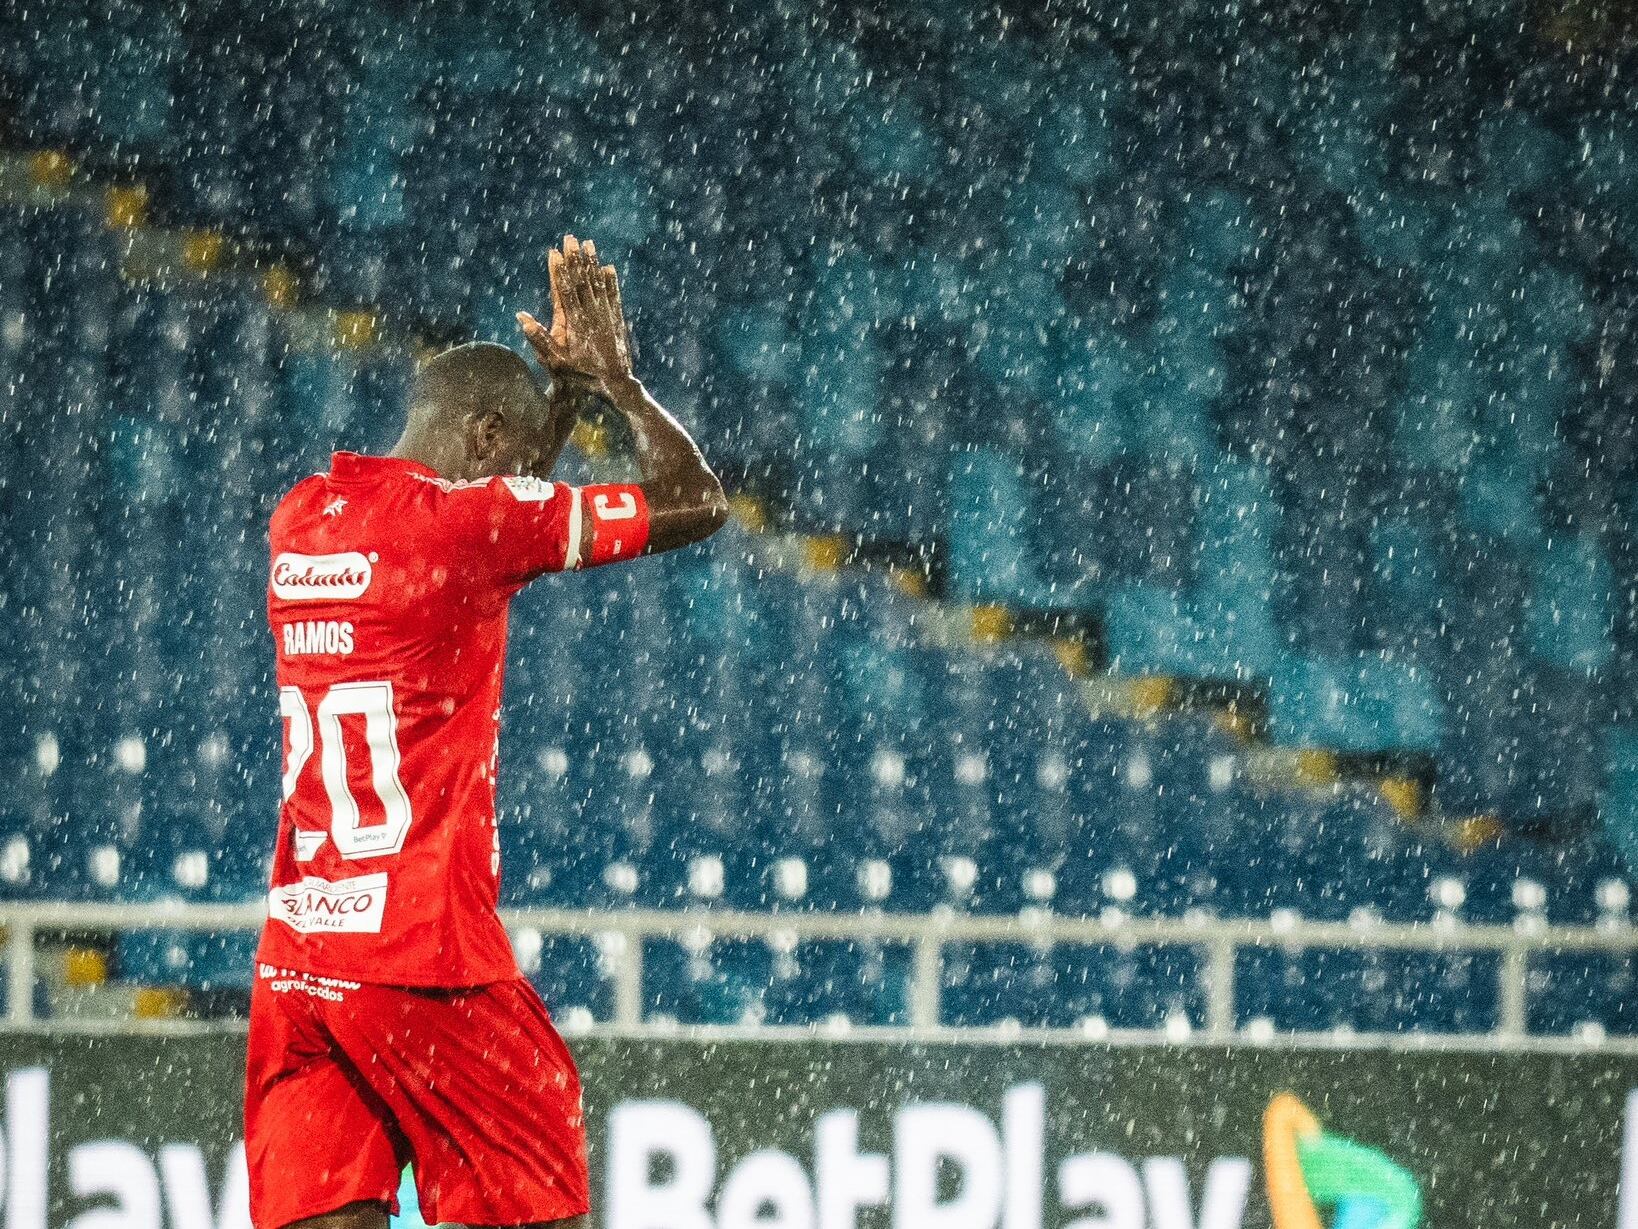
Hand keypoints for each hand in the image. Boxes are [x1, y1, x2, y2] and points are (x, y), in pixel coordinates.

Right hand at [516, 234, 634, 389]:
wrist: (614, 385)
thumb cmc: (581, 375)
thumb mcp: (555, 362)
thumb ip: (539, 339)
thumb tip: (521, 317)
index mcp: (575, 323)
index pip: (565, 291)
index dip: (559, 271)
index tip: (555, 252)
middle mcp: (591, 316)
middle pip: (581, 282)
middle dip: (576, 259)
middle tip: (571, 238)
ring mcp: (606, 317)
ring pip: (598, 285)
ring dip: (592, 264)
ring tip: (589, 244)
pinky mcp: (617, 321)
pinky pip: (613, 296)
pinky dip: (611, 281)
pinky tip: (609, 267)